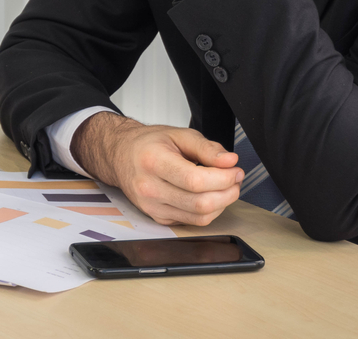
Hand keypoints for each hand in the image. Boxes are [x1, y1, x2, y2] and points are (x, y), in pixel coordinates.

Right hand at [72, 111, 243, 225]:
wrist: (122, 156)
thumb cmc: (149, 144)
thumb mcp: (179, 134)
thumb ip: (207, 148)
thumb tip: (230, 161)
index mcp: (153, 161)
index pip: (195, 180)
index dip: (223, 178)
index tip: (235, 170)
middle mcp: (150, 187)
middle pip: (200, 203)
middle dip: (228, 192)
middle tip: (235, 178)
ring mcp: (152, 207)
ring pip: (199, 217)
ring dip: (222, 203)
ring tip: (226, 187)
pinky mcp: (158, 218)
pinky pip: (193, 222)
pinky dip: (209, 211)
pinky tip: (210, 196)